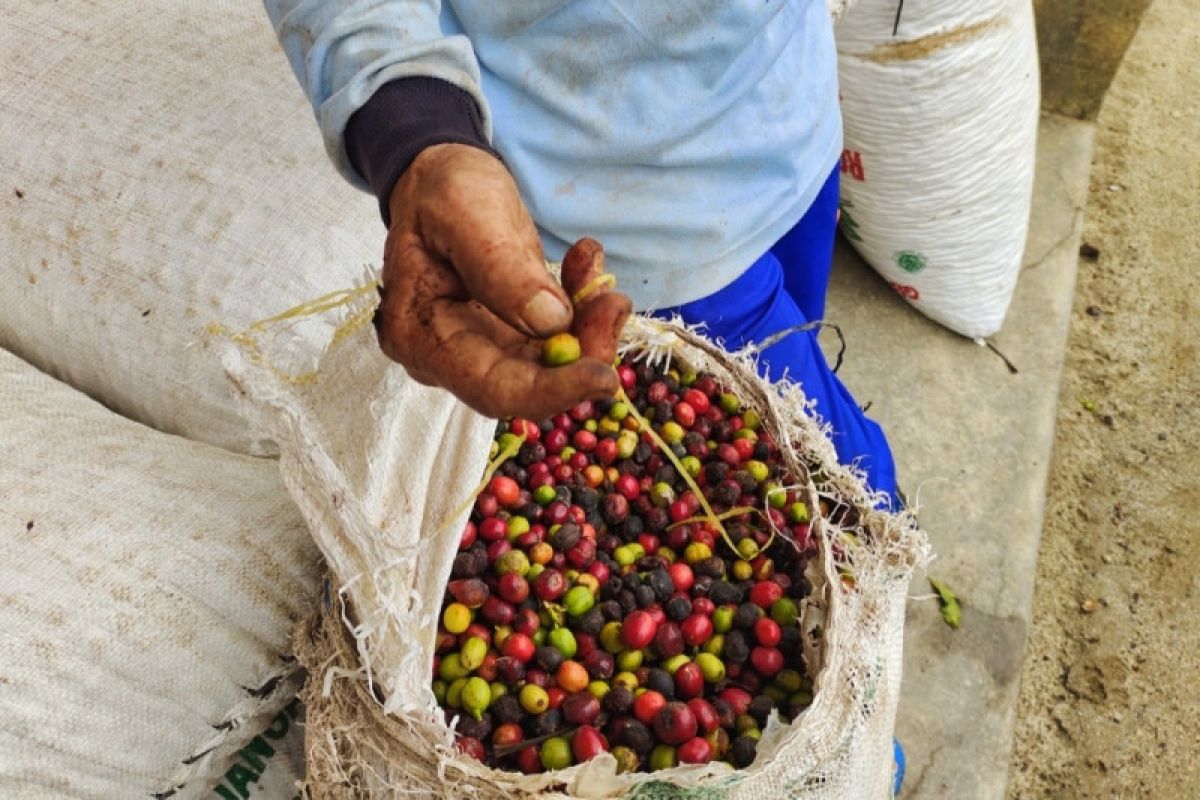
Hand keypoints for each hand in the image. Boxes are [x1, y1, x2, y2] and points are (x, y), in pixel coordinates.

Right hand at [375, 143, 630, 419]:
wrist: (440, 180)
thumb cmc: (441, 191)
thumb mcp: (467, 212)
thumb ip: (500, 267)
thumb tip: (550, 323)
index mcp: (420, 336)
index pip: (492, 389)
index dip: (551, 392)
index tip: (603, 376)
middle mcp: (449, 358)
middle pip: (529, 384)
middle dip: (582, 351)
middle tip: (612, 302)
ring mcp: (482, 351)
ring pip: (553, 365)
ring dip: (589, 324)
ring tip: (591, 263)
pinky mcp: (511, 337)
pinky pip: (559, 339)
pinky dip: (583, 308)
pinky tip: (582, 262)